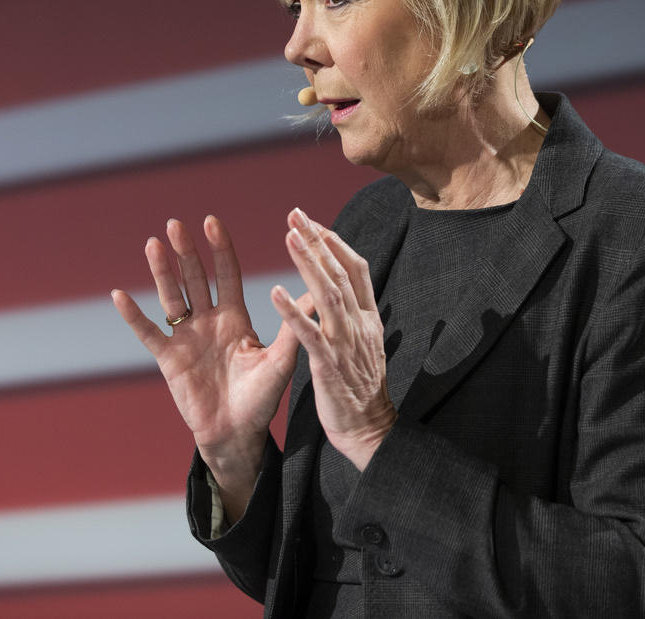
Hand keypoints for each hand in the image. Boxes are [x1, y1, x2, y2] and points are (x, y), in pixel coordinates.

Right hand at [111, 215, 300, 519]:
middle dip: (187, 252)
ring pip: (171, 298)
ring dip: (161, 272)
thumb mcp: (281, 360)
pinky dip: (133, 316)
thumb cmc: (260, 400)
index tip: (212, 222)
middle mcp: (208, 322)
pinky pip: (148, 333)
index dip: (220, 249)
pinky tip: (119, 295)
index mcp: (235, 318)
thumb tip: (318, 294)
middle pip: (195, 278)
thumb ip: (294, 327)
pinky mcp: (169, 359)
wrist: (236, 434)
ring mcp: (186, 338)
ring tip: (153, 244)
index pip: (227, 274)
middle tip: (176, 224)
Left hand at [271, 208, 396, 469]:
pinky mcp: (329, 365)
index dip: (335, 244)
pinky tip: (274, 292)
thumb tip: (351, 290)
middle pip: (339, 272)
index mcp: (368, 318)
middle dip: (317, 241)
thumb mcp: (366, 344)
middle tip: (296, 214)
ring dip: (308, 263)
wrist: (369, 430)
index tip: (314, 222)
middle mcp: (360, 324)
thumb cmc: (362, 389)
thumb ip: (358, 315)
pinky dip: (292, 311)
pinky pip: (309, 334)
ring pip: (327, 294)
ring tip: (289, 236)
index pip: (355, 269)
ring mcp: (346, 343)